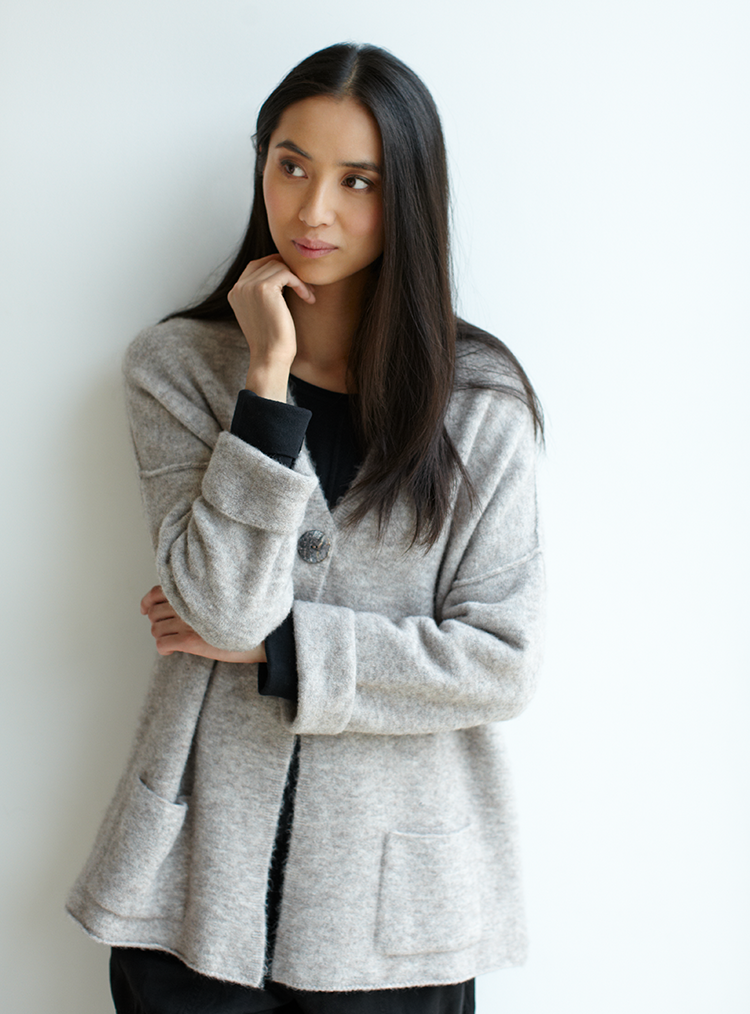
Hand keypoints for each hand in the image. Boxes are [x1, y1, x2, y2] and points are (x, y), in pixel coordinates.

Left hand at [140, 586, 265, 663]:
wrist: (260, 636)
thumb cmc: (242, 618)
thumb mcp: (220, 599)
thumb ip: (197, 596)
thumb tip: (177, 604)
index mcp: (192, 591)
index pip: (157, 592)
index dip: (147, 601)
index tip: (145, 608)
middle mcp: (188, 604)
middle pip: (154, 612)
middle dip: (157, 621)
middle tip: (167, 628)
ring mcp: (187, 622)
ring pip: (156, 629)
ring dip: (161, 635)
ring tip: (174, 639)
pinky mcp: (190, 641)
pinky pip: (162, 644)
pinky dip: (164, 648)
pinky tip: (173, 650)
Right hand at [228, 254, 314, 400]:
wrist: (270, 357)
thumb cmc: (272, 340)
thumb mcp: (262, 312)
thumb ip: (263, 292)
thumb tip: (282, 272)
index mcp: (235, 292)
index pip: (257, 266)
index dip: (279, 269)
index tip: (295, 283)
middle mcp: (239, 287)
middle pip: (268, 262)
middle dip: (290, 272)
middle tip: (305, 289)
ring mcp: (249, 287)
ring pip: (279, 266)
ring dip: (298, 279)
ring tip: (307, 295)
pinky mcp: (263, 289)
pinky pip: (287, 273)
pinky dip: (301, 284)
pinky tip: (308, 298)